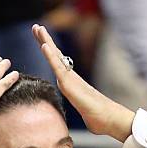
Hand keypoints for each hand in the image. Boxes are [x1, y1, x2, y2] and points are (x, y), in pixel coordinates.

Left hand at [32, 24, 133, 141]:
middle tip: (36, 27)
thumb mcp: (85, 114)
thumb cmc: (100, 119)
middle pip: (56, 55)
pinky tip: (43, 45)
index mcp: (72, 84)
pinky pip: (58, 67)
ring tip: (38, 28)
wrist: (110, 120)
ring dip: (46, 41)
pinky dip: (50, 56)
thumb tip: (87, 119)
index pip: (58, 65)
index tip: (42, 41)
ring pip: (55, 57)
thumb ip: (83, 112)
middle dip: (45, 40)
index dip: (50, 52)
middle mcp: (71, 78)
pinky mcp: (70, 84)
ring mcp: (71, 79)